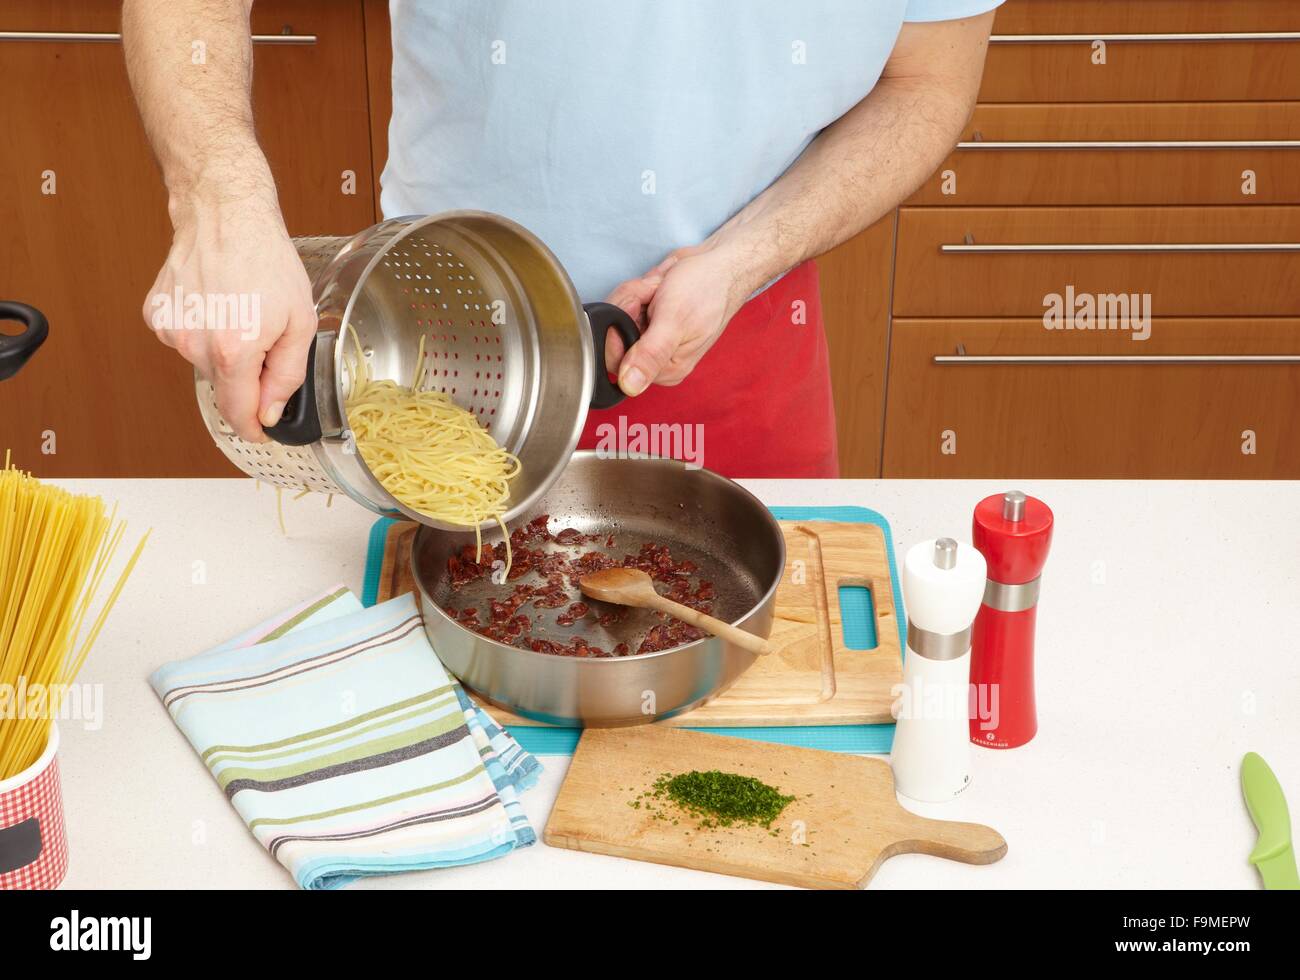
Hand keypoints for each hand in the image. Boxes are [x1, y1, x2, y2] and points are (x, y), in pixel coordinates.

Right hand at [143, 201, 315, 442]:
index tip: (261, 432)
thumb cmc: (267, 261)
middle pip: (224, 385)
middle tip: (264, 335)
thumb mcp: (299, 322)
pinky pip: (186, 339)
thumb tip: (270, 412)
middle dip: (246, 374)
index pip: (237, 413)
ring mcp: (171, 330)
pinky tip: (215, 300)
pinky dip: (202, 329)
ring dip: (223, 348)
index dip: (252, 428)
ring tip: (237, 308)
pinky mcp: (156, 316)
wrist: (225, 216)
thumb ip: (287, 375)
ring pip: (203, 361)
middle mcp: (194, 345)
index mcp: (232, 351)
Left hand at [603, 243, 746, 394]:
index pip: (617, 362)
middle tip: (654, 294)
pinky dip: (637, 289)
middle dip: (629, 305)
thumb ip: (650, 355)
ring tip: (660, 289)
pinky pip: (625, 304)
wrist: (720, 265)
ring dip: (635, 294)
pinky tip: (657, 286)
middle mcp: (657, 359)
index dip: (619, 328)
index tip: (637, 305)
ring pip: (617, 317)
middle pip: (614, 337)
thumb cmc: (707, 289)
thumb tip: (630, 386)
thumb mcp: (675, 321)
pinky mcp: (648, 321)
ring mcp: (651, 338)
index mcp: (667, 369)